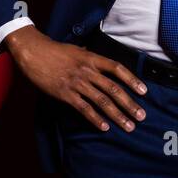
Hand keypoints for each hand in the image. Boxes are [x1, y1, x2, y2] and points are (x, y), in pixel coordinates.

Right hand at [2, 25, 146, 131]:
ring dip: (117, 115)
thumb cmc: (55, 50)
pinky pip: (84, 109)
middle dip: (130, 104)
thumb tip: (102, 66)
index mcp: (92, 58)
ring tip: (129, 126)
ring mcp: (77, 83)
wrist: (33, 52)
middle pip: (113, 89)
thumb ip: (91, 58)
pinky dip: (96, 119)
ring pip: (102, 101)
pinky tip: (105, 127)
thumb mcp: (77, 50)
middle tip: (142, 116)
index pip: (117, 68)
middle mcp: (87, 71)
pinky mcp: (65, 94)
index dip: (132, 80)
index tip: (144, 91)